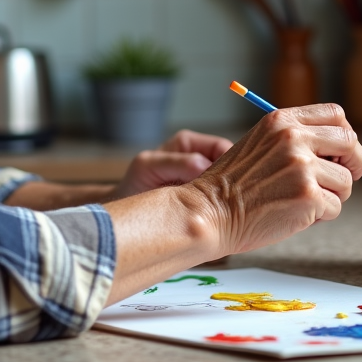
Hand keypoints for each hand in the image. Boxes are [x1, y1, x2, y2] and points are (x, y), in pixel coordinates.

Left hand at [109, 129, 234, 199]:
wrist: (126, 209)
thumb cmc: (134, 184)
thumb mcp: (149, 166)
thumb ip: (176, 163)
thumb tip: (203, 165)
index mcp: (189, 143)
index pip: (223, 146)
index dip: (233, 161)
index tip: (234, 180)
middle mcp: (199, 157)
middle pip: (232, 165)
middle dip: (235, 181)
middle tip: (234, 200)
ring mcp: (204, 179)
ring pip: (230, 185)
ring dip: (229, 197)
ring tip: (226, 210)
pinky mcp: (205, 199)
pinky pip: (222, 201)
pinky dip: (224, 208)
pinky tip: (221, 217)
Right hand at [188, 104, 361, 255]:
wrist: (210, 211)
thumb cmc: (233, 185)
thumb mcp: (260, 143)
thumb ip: (294, 139)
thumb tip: (340, 151)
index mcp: (281, 120)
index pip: (335, 114)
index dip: (344, 136)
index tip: (340, 153)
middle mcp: (293, 138)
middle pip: (350, 141)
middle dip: (353, 163)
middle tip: (341, 181)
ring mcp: (302, 166)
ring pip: (345, 181)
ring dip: (333, 196)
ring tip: (304, 203)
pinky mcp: (308, 196)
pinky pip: (335, 207)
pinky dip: (321, 217)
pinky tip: (296, 215)